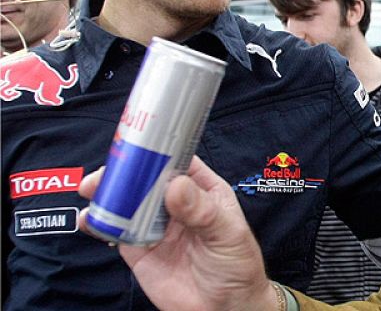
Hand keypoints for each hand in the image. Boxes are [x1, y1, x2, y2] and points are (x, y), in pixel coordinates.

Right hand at [79, 157, 276, 310]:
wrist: (224, 308)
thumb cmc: (237, 265)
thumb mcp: (227, 233)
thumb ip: (202, 211)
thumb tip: (175, 186)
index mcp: (203, 188)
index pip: (178, 160)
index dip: (158, 148)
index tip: (137, 141)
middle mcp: (176, 202)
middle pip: (146, 177)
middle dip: (125, 169)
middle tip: (107, 171)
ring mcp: (155, 224)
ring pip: (127, 200)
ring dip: (108, 192)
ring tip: (92, 189)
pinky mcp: (138, 249)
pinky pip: (115, 231)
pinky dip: (99, 223)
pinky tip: (89, 219)